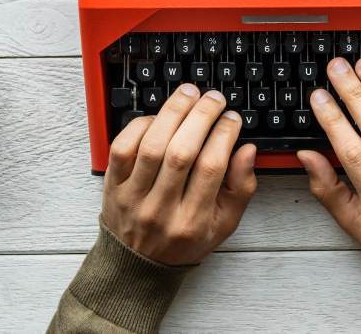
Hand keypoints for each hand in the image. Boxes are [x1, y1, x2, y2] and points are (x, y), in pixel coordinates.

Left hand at [102, 84, 257, 265]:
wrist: (137, 267)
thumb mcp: (223, 225)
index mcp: (192, 222)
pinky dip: (140, 125)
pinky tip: (158, 117)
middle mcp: (160, 210)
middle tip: (214, 99)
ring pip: (151, 146)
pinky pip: (122, 148)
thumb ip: (241, 189)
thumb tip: (247, 150)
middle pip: (181, 153)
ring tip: (189, 95)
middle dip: (201, 117)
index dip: (224, 135)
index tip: (233, 118)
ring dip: (172, 113)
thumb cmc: (183, 241)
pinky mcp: (112, 186)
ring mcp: (133, 197)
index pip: (211, 168)